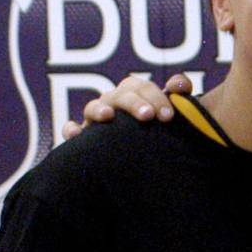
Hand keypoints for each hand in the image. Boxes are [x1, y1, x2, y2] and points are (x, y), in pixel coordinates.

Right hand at [59, 73, 193, 139]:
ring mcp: (96, 121)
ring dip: (100, 109)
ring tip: (108, 116)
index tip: (168, 117)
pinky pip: (70, 130)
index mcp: (134, 97)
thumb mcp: (170, 119)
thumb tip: (181, 84)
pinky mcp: (83, 139)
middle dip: (134, 102)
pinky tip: (77, 135)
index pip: (141, 87)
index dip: (155, 96)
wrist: (146, 167)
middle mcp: (114, 105)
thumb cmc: (158, 137)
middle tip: (148, 116)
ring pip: (93, 107)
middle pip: (119, 94)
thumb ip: (179, 99)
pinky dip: (71, 129)